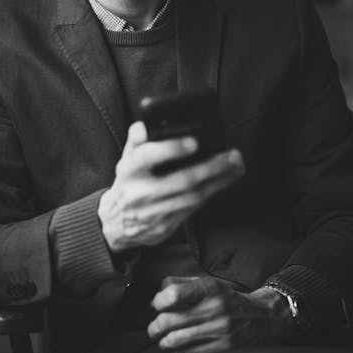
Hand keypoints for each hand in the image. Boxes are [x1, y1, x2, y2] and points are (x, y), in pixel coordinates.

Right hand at [98, 121, 244, 252]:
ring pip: (193, 197)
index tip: (194, 141)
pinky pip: (193, 208)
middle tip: (232, 155)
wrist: (116, 224)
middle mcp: (140, 193)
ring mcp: (153, 213)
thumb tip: (145, 124)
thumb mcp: (125, 159)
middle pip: (181, 180)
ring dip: (219, 181)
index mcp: (128, 171)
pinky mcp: (165, 227)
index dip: (170, 148)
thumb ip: (136, 140)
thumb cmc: (128, 183)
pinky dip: (211, 193)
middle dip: (210, 167)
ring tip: (236, 166)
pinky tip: (225, 181)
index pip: (147, 156)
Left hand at [147, 276, 295, 352]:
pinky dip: (177, 351)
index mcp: (208, 288)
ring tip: (163, 338)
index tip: (157, 304)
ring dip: (163, 341)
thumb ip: (180, 283)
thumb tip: (156, 296)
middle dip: (155, 326)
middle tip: (154, 327)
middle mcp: (213, 308)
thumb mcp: (207, 282)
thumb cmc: (227, 297)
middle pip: (169, 321)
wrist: (259, 316)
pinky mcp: (220, 346)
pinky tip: (178, 346)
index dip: (158, 301)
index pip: (173, 295)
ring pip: (176, 340)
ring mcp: (217, 329)